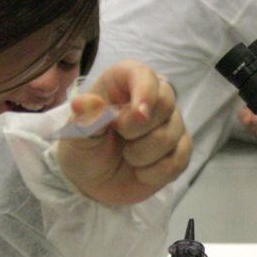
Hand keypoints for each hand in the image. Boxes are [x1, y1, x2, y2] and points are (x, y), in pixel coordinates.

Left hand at [58, 61, 191, 205]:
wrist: (93, 181)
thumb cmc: (85, 147)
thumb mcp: (77, 135)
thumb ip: (85, 120)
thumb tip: (81, 104)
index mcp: (124, 83)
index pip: (143, 75)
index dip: (145, 91)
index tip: (139, 114)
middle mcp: (152, 98)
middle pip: (166, 101)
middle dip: (140, 128)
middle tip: (121, 136)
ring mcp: (169, 124)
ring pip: (171, 134)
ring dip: (142, 154)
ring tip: (127, 156)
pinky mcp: (178, 149)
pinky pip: (179, 159)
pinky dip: (156, 172)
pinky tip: (141, 172)